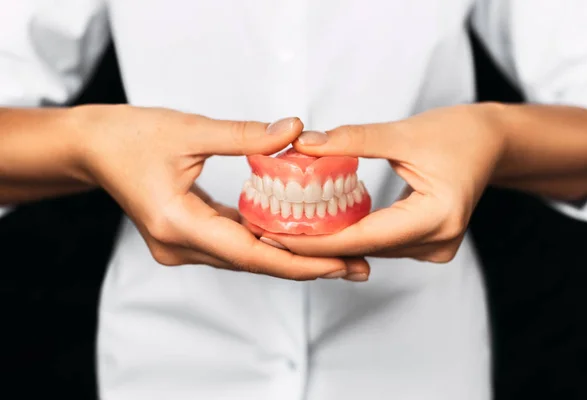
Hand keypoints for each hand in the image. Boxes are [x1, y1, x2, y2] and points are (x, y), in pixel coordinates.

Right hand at [71, 105, 358, 279]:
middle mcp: (179, 245)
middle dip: (305, 263)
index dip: (298, 261)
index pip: (249, 252)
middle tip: (356, 265)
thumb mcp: (190, 130)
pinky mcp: (186, 237)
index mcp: (177, 224)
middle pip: (253, 261)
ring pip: (245, 256)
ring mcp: (181, 246)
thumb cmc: (130, 136)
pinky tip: (297, 237)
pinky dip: (265, 241)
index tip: (340, 263)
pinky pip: (233, 244)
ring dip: (289, 255)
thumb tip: (296, 130)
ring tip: (338, 255)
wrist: (92, 147)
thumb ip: (245, 135)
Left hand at [261, 104, 505, 262]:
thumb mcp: (403, 132)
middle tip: (268, 231)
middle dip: (315, 242)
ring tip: (285, 228)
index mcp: (437, 216)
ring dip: (331, 240)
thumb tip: (304, 144)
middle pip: (363, 249)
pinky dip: (352, 235)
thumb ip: (352, 140)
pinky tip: (322, 225)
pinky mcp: (428, 244)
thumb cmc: (457, 133)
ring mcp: (436, 248)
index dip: (316, 241)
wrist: (491, 143)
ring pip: (370, 250)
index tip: (275, 236)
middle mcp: (438, 242)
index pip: (363, 238)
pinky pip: (380, 244)